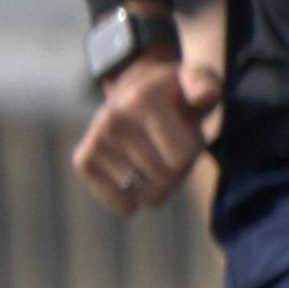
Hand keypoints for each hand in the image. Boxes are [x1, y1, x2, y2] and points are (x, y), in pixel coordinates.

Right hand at [74, 54, 210, 213]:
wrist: (136, 91)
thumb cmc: (176, 96)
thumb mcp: (196, 83)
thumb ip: (205, 87)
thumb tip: (204, 96)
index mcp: (142, 100)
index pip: (181, 160)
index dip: (191, 155)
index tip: (185, 137)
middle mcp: (112, 119)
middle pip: (164, 179)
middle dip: (177, 172)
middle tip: (170, 151)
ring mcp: (95, 141)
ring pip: (145, 196)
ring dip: (158, 186)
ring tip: (154, 159)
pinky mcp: (83, 161)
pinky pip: (122, 205)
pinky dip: (136, 200)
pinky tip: (136, 175)